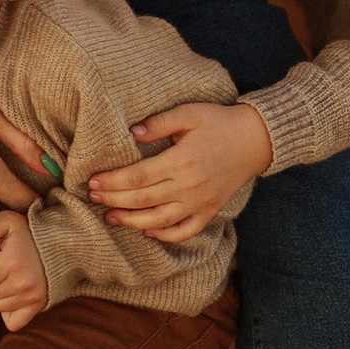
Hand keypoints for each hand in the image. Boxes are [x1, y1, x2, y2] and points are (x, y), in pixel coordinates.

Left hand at [0, 212, 48, 328]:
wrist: (60, 244)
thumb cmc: (28, 232)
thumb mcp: (6, 221)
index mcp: (12, 262)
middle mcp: (23, 283)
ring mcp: (33, 296)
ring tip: (4, 280)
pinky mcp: (39, 305)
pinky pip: (12, 321)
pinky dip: (9, 311)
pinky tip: (12, 295)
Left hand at [86, 98, 273, 242]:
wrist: (256, 140)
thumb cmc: (219, 122)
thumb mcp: (189, 113)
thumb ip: (159, 123)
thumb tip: (131, 133)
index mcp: (181, 161)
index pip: (138, 177)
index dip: (113, 181)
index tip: (93, 181)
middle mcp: (189, 186)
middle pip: (143, 200)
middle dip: (114, 200)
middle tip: (93, 198)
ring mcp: (200, 202)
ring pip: (159, 220)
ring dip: (131, 221)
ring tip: (110, 217)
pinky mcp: (210, 211)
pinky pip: (185, 230)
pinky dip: (165, 235)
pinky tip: (147, 231)